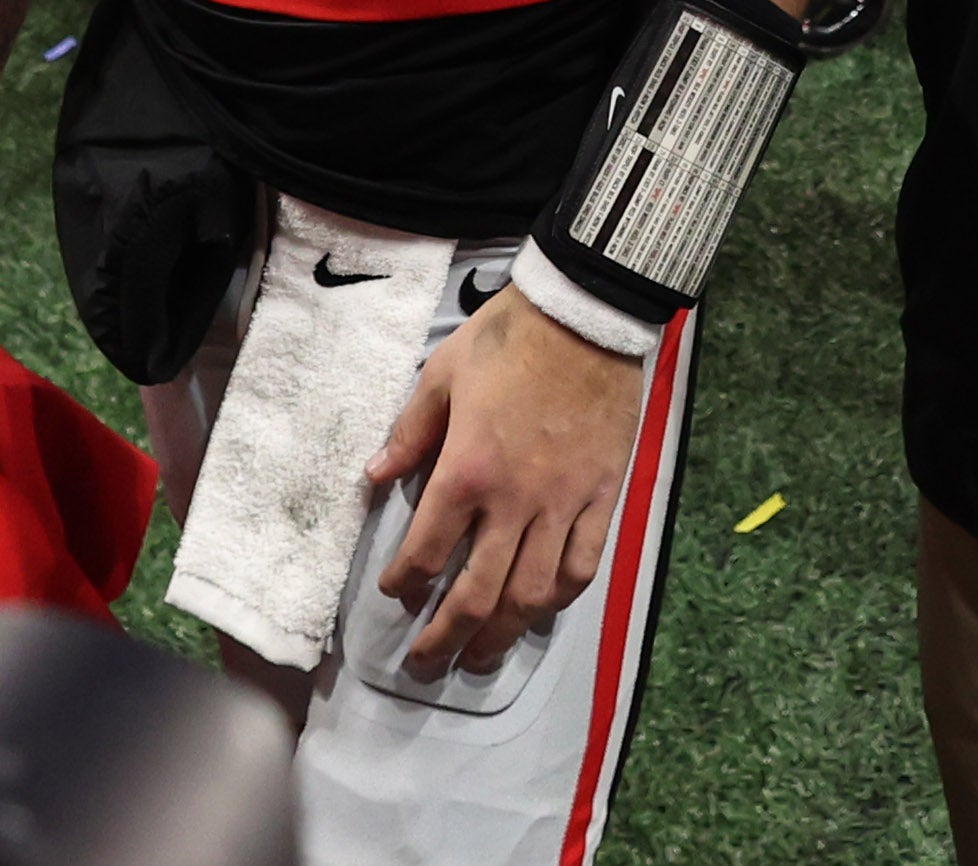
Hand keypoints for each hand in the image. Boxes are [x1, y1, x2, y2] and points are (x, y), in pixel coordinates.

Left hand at [366, 285, 648, 675]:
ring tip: (480, 656)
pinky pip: (583, 563)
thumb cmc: (508, 339)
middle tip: (425, 663)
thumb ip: (408, 434)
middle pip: (478, 594)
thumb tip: (373, 479)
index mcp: (466, 470)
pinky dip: (560, 598)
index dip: (405, 584)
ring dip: (501, 636)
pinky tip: (541, 612)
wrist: (585, 314)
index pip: (426, 552)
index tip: (396, 594)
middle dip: (445, 639)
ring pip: (532, 594)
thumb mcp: (441, 374)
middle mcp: (514, 500)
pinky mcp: (604, 495)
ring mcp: (564, 503)